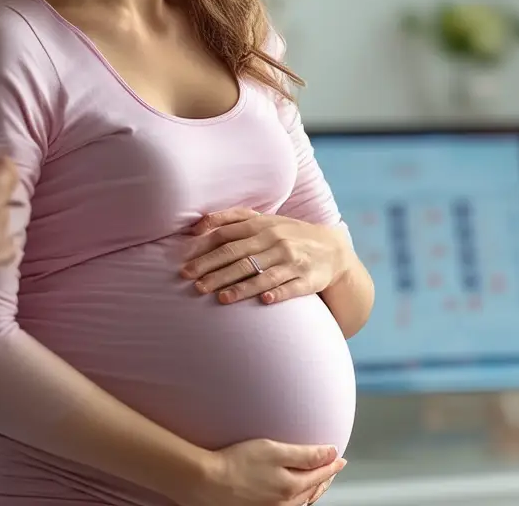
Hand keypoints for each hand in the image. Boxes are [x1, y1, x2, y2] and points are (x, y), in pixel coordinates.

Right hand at [177, 439, 345, 505]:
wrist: (206, 482)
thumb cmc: (236, 463)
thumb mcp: (274, 450)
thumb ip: (306, 454)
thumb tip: (331, 453)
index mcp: (292, 487)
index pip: (320, 474)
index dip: (332, 464)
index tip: (340, 458)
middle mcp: (285, 503)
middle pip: (313, 490)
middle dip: (325, 477)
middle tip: (333, 467)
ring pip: (302, 501)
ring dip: (314, 490)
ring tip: (319, 480)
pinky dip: (299, 499)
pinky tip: (295, 494)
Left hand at [180, 208, 349, 305]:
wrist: (332, 249)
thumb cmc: (289, 234)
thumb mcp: (265, 221)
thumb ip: (233, 219)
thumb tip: (197, 226)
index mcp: (263, 226)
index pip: (228, 236)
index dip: (205, 250)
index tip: (186, 264)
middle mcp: (276, 241)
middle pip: (240, 257)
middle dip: (215, 271)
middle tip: (194, 284)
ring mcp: (293, 261)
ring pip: (263, 274)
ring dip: (241, 287)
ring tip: (220, 298)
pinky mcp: (308, 279)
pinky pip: (291, 287)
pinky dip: (278, 293)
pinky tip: (263, 300)